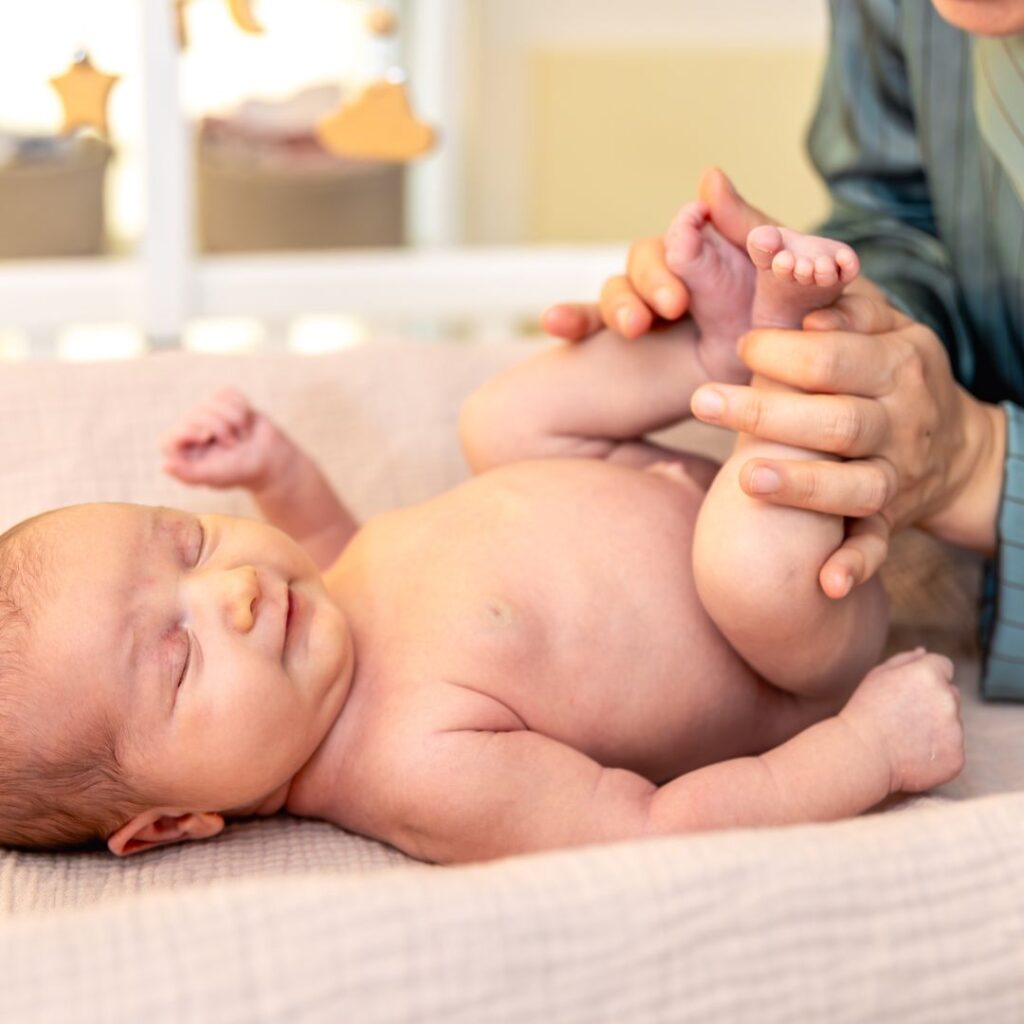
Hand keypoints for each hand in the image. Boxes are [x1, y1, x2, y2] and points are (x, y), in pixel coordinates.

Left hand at [160, 388, 294, 491]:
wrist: (272, 460)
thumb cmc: (241, 472)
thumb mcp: (213, 477)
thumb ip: (188, 475)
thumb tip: (164, 465)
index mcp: (184, 451)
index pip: (170, 435)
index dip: (188, 430)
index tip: (206, 437)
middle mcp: (192, 430)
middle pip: (195, 414)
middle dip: (221, 428)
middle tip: (233, 445)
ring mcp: (209, 413)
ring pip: (214, 401)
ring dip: (236, 420)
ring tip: (241, 436)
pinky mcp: (226, 401)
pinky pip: (229, 393)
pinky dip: (243, 407)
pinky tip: (246, 423)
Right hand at [541, 167, 774, 340]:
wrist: (775, 408)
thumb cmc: (791, 349)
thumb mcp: (795, 310)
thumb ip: (778, 256)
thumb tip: (723, 186)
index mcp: (727, 261)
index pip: (696, 228)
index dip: (691, 230)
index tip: (696, 227)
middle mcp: (683, 276)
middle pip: (651, 255)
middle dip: (656, 277)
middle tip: (673, 306)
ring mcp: (649, 308)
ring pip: (619, 288)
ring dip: (621, 304)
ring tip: (635, 329)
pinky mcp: (624, 339)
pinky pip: (589, 323)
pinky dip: (572, 318)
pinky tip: (556, 322)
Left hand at [688, 284, 1005, 596]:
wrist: (958, 449)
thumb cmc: (894, 373)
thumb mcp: (885, 326)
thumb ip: (843, 300)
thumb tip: (800, 286)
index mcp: (897, 366)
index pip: (838, 357)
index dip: (787, 352)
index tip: (739, 347)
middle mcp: (900, 424)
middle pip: (836, 421)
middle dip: (769, 413)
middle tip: (703, 402)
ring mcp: (897, 478)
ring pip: (854, 487)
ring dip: (804, 487)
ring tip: (748, 479)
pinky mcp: (890, 522)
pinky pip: (875, 549)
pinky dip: (854, 567)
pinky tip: (822, 584)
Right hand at [840, 648, 963, 793]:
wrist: (862, 753)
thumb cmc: (866, 711)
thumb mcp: (878, 675)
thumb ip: (905, 659)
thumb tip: (924, 651)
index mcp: (929, 674)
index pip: (944, 666)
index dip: (926, 677)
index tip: (909, 692)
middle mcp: (948, 699)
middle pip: (951, 694)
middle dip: (933, 702)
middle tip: (903, 716)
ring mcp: (955, 730)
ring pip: (952, 723)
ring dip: (936, 727)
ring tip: (905, 737)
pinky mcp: (957, 756)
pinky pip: (952, 749)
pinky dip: (937, 752)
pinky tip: (913, 753)